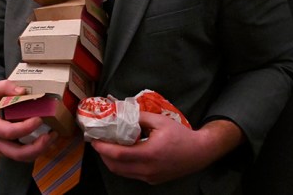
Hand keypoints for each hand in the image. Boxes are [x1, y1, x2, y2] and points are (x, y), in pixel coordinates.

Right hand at [0, 80, 54, 162]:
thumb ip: (4, 86)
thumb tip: (22, 91)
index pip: (8, 132)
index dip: (25, 128)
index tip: (39, 119)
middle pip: (16, 153)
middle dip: (36, 147)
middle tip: (50, 135)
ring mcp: (3, 149)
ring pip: (22, 158)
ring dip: (40, 150)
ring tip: (53, 136)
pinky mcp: (10, 152)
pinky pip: (24, 156)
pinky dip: (38, 150)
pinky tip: (48, 139)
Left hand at [92, 113, 242, 184]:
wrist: (199, 152)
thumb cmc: (181, 135)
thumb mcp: (160, 121)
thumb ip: (139, 117)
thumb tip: (121, 112)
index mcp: (148, 154)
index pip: (118, 155)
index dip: (103, 148)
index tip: (94, 140)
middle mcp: (147, 169)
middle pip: (116, 167)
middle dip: (103, 155)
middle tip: (98, 142)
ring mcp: (149, 177)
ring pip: (122, 173)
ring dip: (112, 161)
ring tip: (108, 147)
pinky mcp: (152, 180)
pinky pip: (131, 174)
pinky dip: (123, 165)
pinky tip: (123, 153)